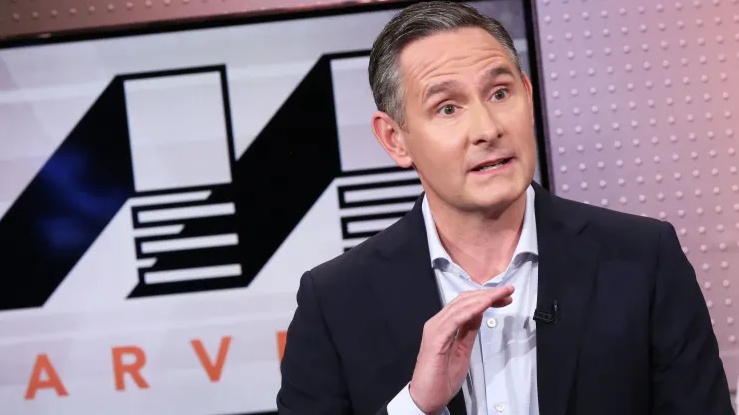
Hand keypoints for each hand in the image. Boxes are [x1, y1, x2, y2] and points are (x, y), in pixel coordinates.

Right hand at [408, 286, 513, 413]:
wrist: (426, 399)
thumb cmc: (441, 379)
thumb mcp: (463, 351)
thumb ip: (468, 331)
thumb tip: (479, 314)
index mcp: (443, 326)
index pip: (465, 304)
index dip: (485, 297)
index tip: (504, 297)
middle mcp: (437, 323)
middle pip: (464, 300)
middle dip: (488, 294)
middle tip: (507, 291)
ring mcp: (435, 329)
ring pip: (461, 306)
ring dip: (483, 298)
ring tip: (500, 294)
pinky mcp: (436, 339)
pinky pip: (456, 320)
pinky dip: (471, 310)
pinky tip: (485, 305)